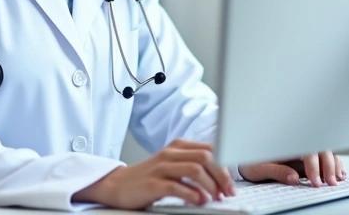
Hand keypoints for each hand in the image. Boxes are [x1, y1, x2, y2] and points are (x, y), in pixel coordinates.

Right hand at [72, 138, 235, 208]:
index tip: (231, 183)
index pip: (211, 149)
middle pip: (206, 157)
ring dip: (210, 185)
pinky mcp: (153, 183)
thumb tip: (221, 179)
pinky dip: (193, 195)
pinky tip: (199, 201)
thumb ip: (193, 166)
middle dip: (222, 176)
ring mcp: (161, 167)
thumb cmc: (148, 178)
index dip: (225, 166)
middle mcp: (170, 153)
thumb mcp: (172, 165)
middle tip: (228, 192)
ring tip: (215, 198)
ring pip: (195, 169)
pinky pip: (178, 186)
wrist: (117, 185)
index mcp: (178, 146)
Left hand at [238, 151, 344, 186]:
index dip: (313, 165)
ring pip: (326, 152)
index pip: (306, 150)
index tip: (315, 181)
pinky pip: (325, 158)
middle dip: (328, 166)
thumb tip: (294, 178)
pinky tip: (339, 174)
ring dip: (334, 165)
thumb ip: (276, 171)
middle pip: (320, 149)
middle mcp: (297, 144)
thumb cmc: (252, 162)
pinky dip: (335, 164)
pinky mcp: (308, 158)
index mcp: (286, 143)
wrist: (248, 161)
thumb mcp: (259, 168)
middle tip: (329, 183)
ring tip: (337, 179)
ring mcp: (304, 150)